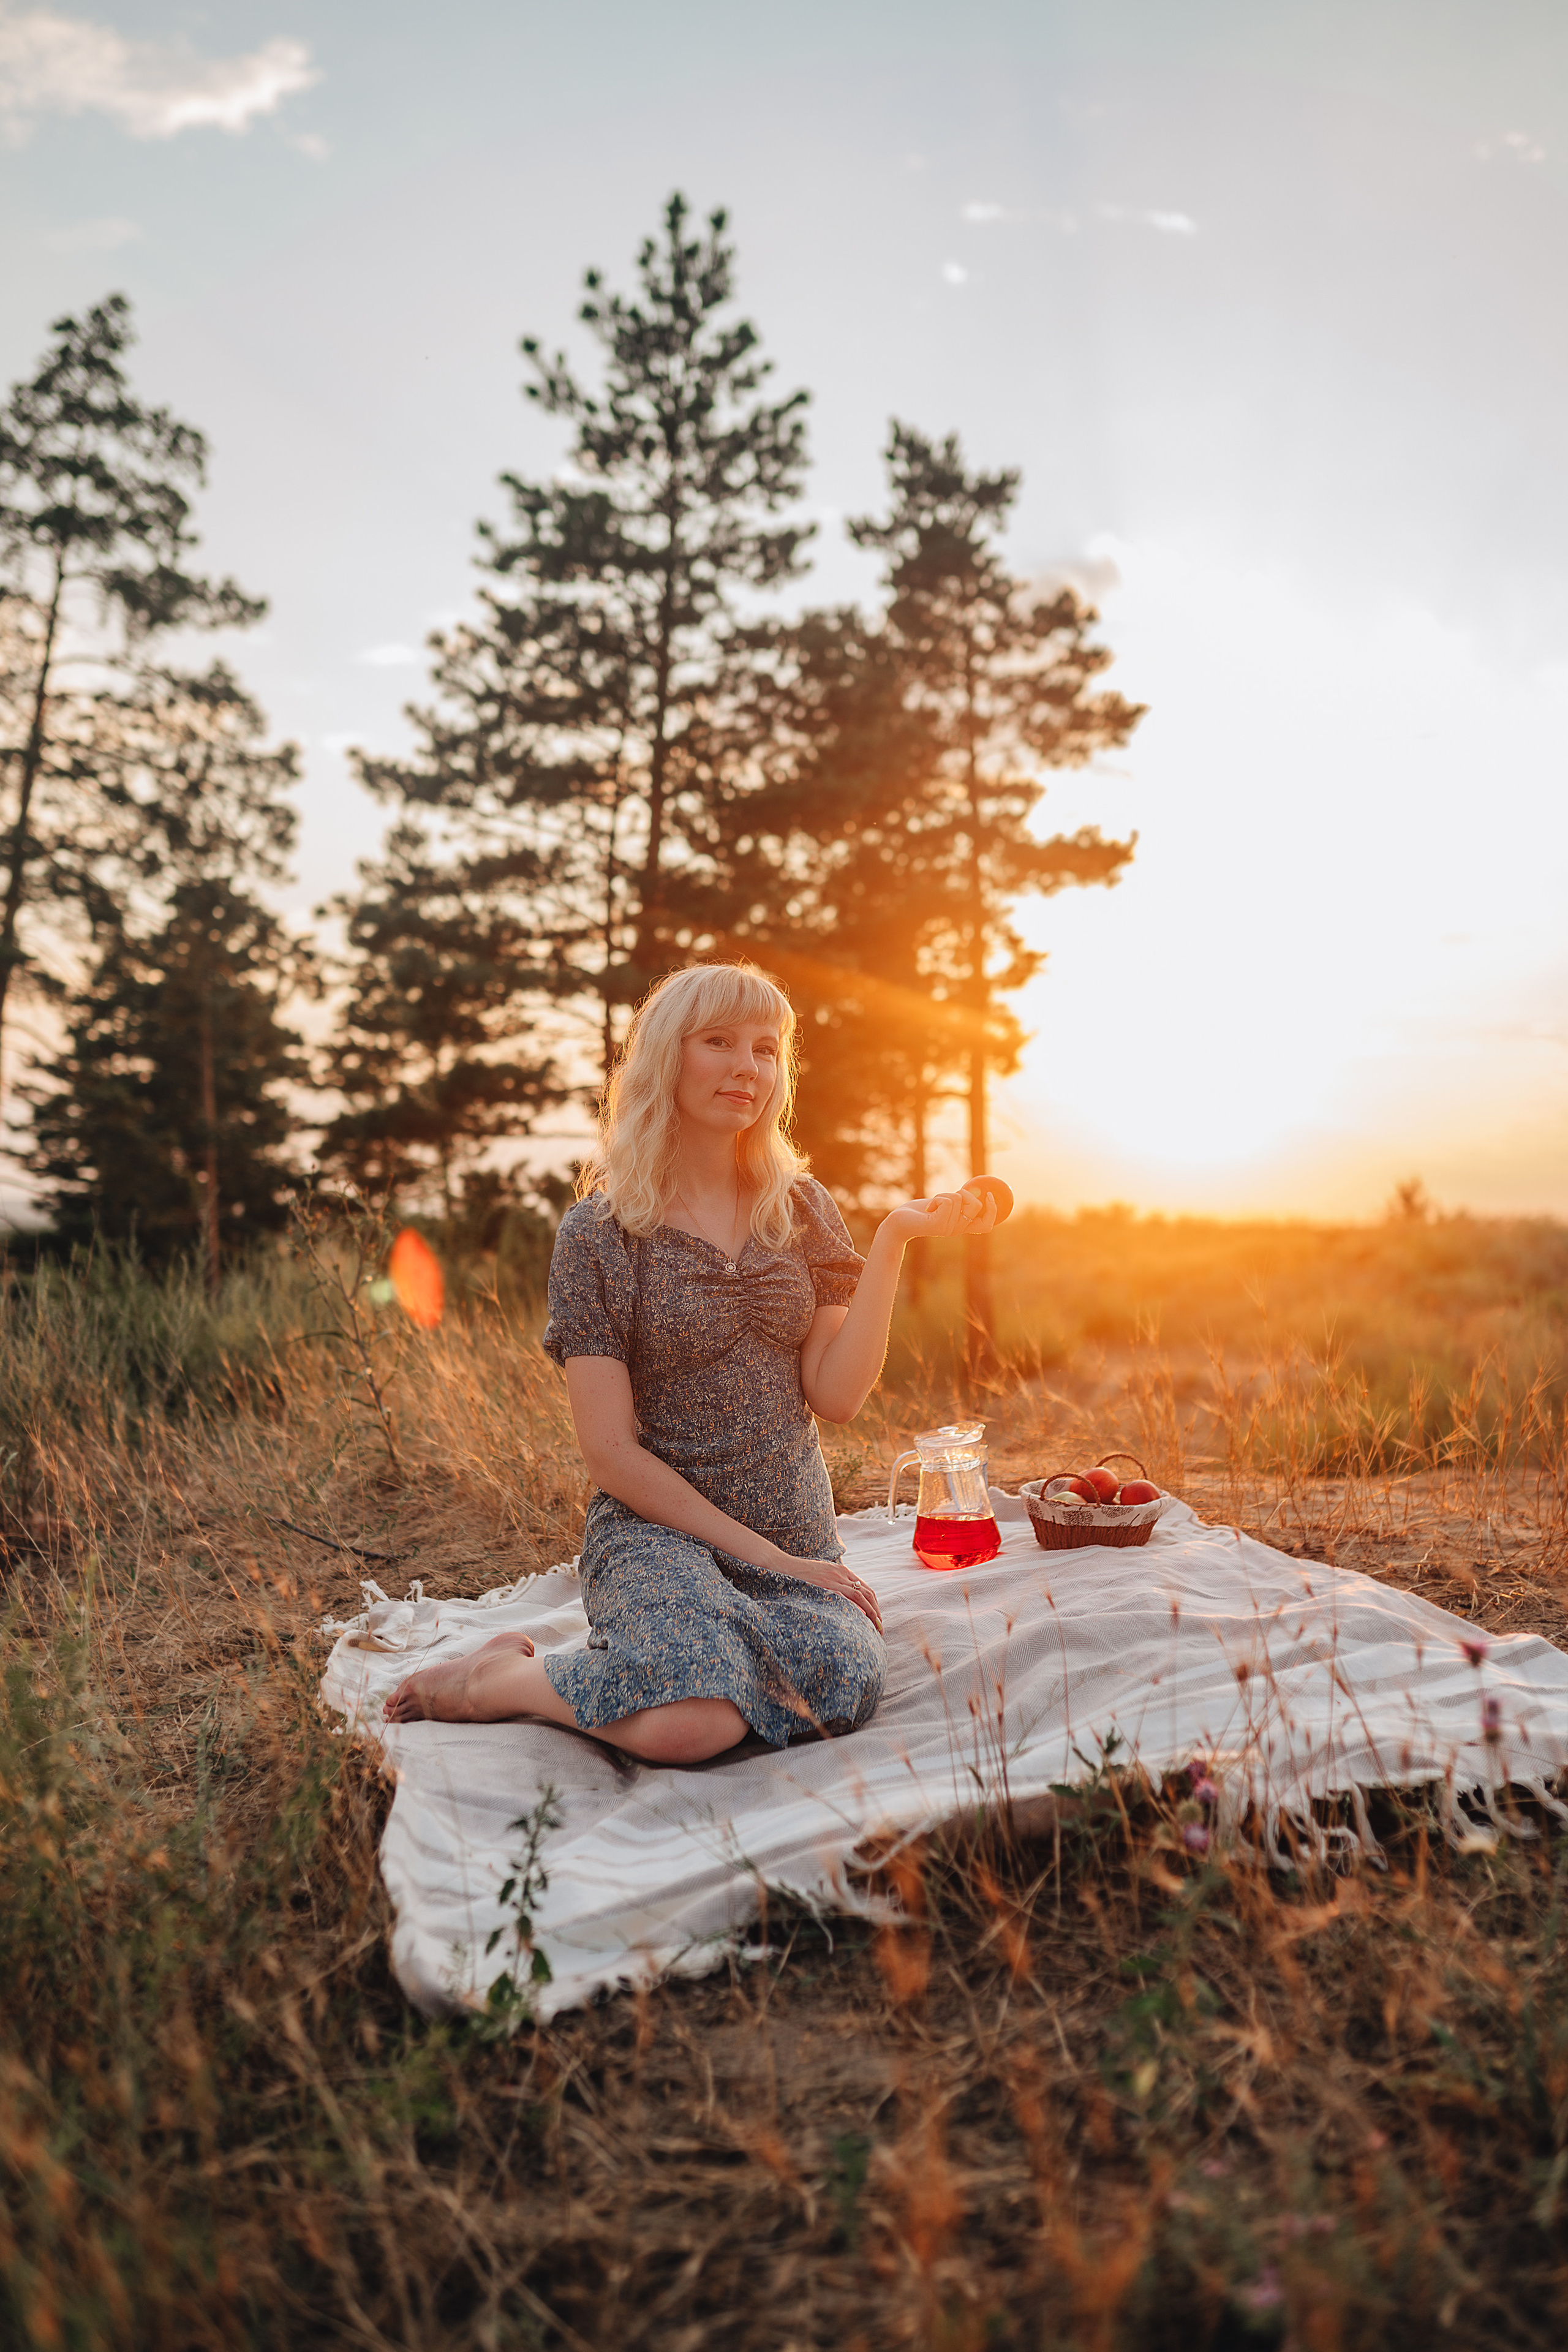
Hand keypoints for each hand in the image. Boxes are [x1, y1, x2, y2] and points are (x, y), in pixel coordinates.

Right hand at [768, 1551, 882, 1633]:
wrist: (786, 1566)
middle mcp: (843, 1574)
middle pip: (868, 1593)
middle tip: (880, 1627)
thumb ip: (833, 1584)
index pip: (865, 1588)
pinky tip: (863, 1621)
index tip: (877, 1618)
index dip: (874, 1604)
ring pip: (863, 1597)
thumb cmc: (801, 1573)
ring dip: (873, 1613)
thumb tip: (841, 1600)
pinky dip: (860, 1610)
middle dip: (877, 1611)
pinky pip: (850, 1598)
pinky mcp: (829, 1586)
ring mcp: (837, 1579)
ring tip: (877, 1628)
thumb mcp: (821, 1575)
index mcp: (843, 1571)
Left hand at [878, 1187, 998, 1245]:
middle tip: (947, 1198)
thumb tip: (974, 1189)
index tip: (989, 1196)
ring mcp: (949, 1228)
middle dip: (965, 1193)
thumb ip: (957, 1201)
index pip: (986, 1225)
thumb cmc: (920, 1212)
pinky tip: (928, 1208)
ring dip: (944, 1195)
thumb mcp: (943, 1204)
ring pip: (959, 1199)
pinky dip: (937, 1199)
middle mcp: (957, 1229)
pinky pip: (948, 1201)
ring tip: (932, 1205)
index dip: (993, 1211)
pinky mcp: (939, 1225)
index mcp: (961, 1226)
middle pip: (976, 1206)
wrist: (899, 1222)